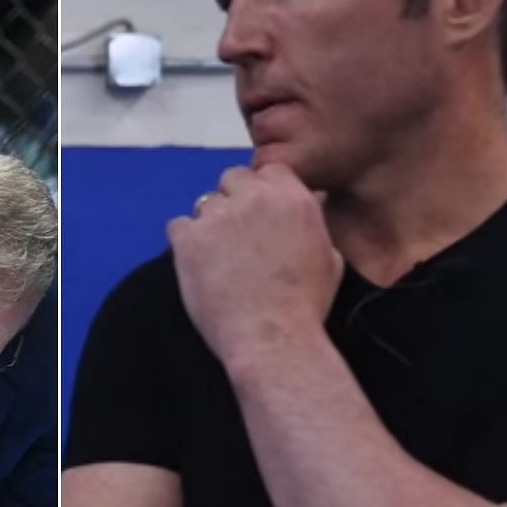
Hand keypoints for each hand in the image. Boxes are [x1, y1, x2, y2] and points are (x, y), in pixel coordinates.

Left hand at [166, 164, 343, 369]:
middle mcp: (255, 198)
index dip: (262, 189)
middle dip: (234, 200)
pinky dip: (184, 241)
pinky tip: (197, 264)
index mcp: (293, 198)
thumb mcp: (328, 257)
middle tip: (236, 234)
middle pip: (232, 178)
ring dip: (210, 222)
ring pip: (205, 203)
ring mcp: (219, 216)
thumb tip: (307, 207)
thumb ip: (311, 224)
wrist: (272, 336)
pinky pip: (178, 226)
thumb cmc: (305, 304)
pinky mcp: (189, 238)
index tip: (260, 212)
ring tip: (218, 256)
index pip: (269, 169)